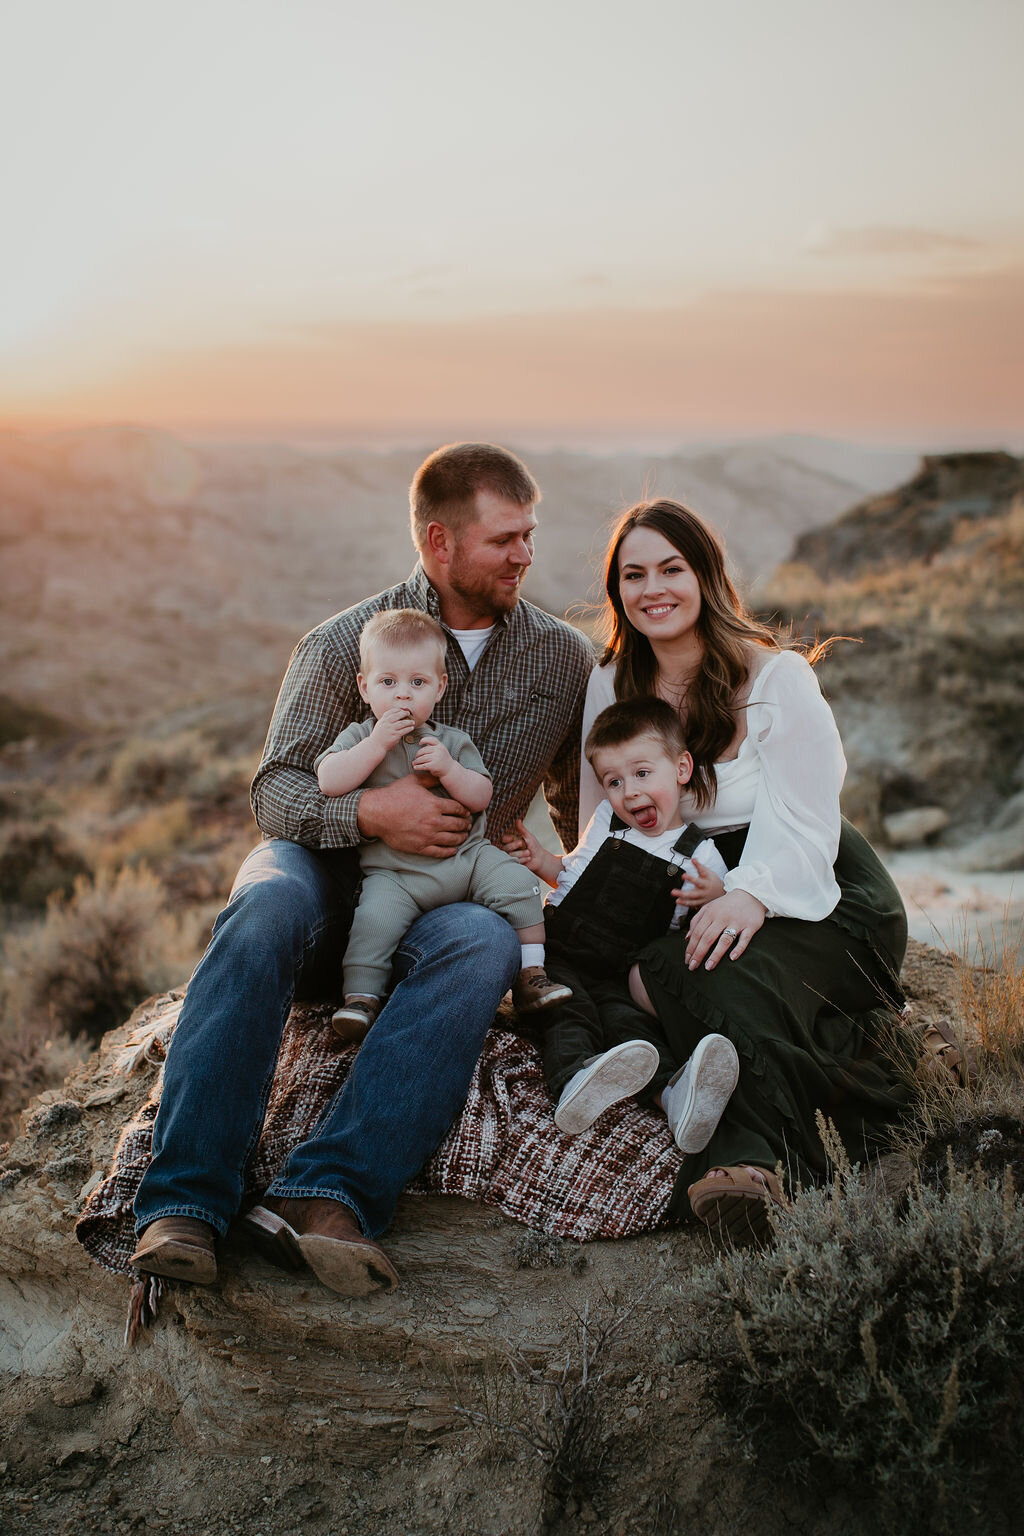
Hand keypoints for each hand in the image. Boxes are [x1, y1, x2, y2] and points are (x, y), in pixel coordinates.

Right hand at [357, 774, 471, 857]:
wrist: (377, 813)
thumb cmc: (394, 795)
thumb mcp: (413, 781)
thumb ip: (430, 779)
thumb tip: (441, 774)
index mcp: (434, 804)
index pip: (458, 809)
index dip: (464, 811)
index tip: (466, 812)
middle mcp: (434, 821)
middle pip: (458, 825)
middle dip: (465, 824)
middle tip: (467, 824)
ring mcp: (427, 836)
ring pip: (452, 839)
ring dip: (461, 837)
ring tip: (463, 836)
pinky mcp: (420, 847)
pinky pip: (440, 851)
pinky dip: (449, 851)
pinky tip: (453, 849)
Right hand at [371, 707, 414, 750]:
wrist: (376, 745)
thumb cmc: (378, 735)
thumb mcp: (379, 725)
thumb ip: (385, 720)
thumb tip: (394, 715)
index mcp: (383, 720)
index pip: (391, 712)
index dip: (398, 710)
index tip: (402, 710)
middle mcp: (387, 724)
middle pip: (397, 715)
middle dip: (404, 713)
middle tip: (408, 713)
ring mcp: (391, 730)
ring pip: (402, 723)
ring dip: (409, 722)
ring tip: (412, 722)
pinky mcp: (395, 736)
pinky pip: (404, 730)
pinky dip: (409, 728)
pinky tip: (411, 728)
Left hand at [412, 734, 453, 777]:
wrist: (450, 770)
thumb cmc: (443, 759)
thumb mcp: (441, 750)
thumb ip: (434, 746)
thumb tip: (420, 743)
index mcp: (440, 746)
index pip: (431, 740)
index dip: (424, 740)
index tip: (419, 743)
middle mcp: (438, 751)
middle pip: (423, 750)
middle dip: (418, 754)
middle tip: (416, 758)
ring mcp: (436, 758)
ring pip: (422, 758)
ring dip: (416, 761)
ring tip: (414, 763)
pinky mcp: (433, 765)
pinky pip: (423, 765)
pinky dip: (418, 767)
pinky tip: (415, 767)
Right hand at [501, 818, 543, 869]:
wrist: (540, 858)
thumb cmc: (534, 846)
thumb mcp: (528, 836)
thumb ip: (522, 829)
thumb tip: (518, 820)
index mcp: (511, 841)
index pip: (503, 839)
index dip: (506, 839)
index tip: (511, 837)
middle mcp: (509, 849)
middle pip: (505, 847)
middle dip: (514, 845)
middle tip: (522, 843)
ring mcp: (511, 857)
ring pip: (510, 855)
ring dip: (521, 853)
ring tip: (529, 853)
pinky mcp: (514, 864)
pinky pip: (515, 861)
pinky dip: (523, 859)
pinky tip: (529, 858)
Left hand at [672, 858, 726, 908]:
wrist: (721, 892)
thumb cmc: (712, 880)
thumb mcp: (708, 872)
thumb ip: (700, 866)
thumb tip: (693, 859)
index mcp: (707, 880)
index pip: (700, 876)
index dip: (692, 875)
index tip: (683, 875)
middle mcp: (705, 889)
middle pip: (695, 891)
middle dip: (684, 891)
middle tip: (673, 891)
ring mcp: (703, 897)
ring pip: (693, 899)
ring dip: (683, 899)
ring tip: (675, 897)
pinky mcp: (701, 902)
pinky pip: (693, 904)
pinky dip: (685, 903)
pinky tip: (678, 901)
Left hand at [684, 890, 765, 970]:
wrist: (750, 894)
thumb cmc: (726, 905)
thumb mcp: (709, 908)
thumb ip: (696, 921)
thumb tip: (687, 938)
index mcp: (710, 913)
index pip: (697, 933)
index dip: (691, 947)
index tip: (687, 960)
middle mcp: (722, 917)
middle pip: (708, 938)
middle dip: (699, 953)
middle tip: (693, 967)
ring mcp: (737, 922)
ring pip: (724, 940)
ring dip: (715, 954)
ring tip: (708, 967)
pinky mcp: (750, 926)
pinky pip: (744, 939)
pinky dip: (739, 948)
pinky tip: (732, 958)